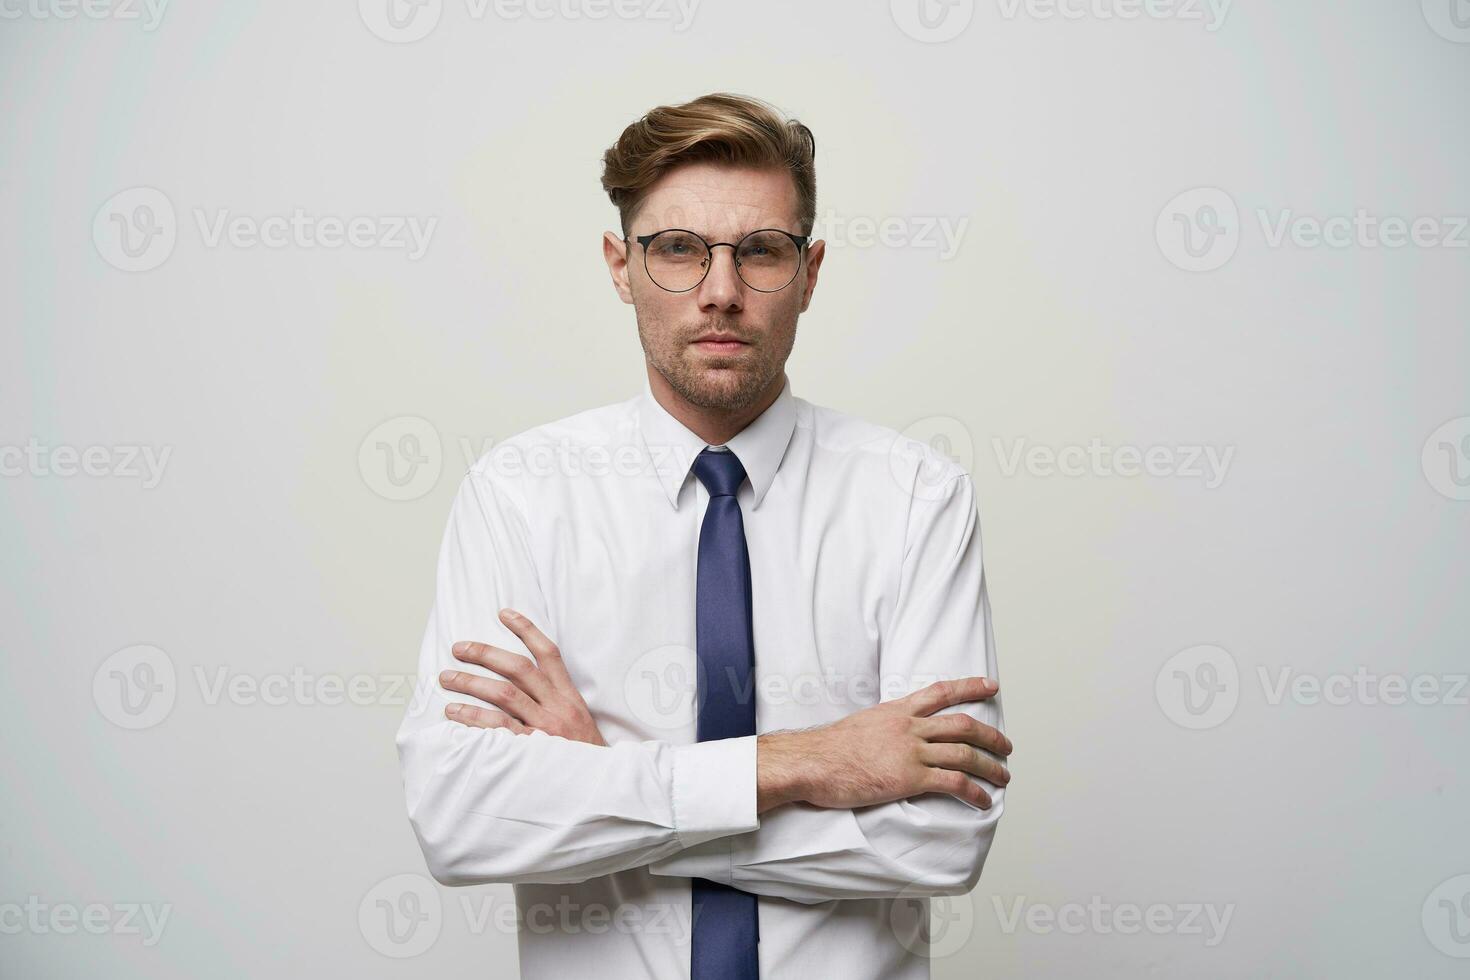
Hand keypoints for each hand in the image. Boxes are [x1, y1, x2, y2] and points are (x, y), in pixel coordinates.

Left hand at [440, 608, 606, 745]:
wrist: (600, 786)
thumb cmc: (583, 755)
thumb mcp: (578, 721)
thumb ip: (555, 701)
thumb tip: (518, 683)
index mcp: (569, 697)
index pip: (549, 654)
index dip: (526, 630)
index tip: (504, 613)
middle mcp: (557, 707)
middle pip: (518, 669)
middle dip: (486, 654)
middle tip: (459, 648)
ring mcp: (545, 728)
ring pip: (504, 695)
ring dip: (472, 683)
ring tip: (447, 678)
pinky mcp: (532, 751)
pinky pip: (498, 728)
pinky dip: (474, 718)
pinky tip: (455, 712)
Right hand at [756, 677, 1010, 811]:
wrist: (812, 762)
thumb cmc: (828, 749)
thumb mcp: (860, 725)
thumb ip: (882, 727)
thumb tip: (889, 736)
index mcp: (897, 711)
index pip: (941, 692)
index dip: (970, 687)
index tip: (991, 686)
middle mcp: (909, 727)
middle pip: (962, 725)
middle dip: (990, 736)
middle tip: (1006, 746)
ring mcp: (911, 751)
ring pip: (964, 754)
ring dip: (990, 766)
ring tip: (1003, 776)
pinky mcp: (910, 778)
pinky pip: (953, 782)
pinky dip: (974, 792)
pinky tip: (983, 800)